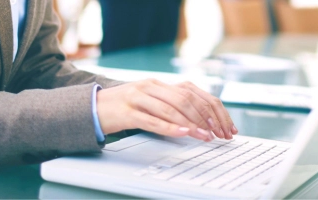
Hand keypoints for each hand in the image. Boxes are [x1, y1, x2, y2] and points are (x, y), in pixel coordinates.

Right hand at [95, 79, 237, 140]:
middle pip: (187, 99)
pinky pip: (153, 120)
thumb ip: (171, 104)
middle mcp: (151, 87)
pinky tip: (184, 133)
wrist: (92, 107)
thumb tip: (201, 119)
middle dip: (207, 118)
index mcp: (159, 83)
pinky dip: (171, 127)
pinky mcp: (127, 112)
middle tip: (219, 133)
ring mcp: (138, 98)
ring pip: (172, 109)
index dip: (213, 109)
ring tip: (206, 136)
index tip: (225, 125)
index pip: (194, 93)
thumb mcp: (150, 100)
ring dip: (193, 124)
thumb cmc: (124, 107)